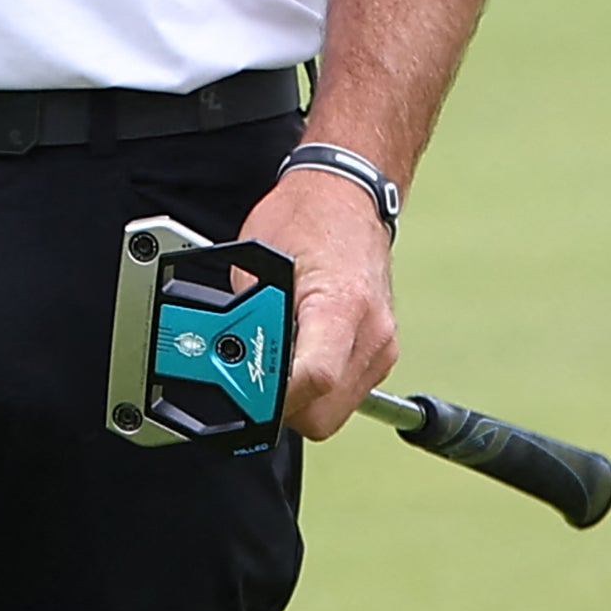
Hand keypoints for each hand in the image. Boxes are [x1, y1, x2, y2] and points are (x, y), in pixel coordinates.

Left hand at [241, 166, 397, 438]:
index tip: (246, 398)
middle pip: (324, 415)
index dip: (274, 400)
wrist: (348, 195)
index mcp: (341, 304)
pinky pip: (345, 394)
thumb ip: (247, 317)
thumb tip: (227, 362)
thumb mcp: (257, 260)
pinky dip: (318, 388)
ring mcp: (382, 345)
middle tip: (255, 382)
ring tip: (278, 360)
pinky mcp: (383, 350)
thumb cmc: (305, 217)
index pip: (314, 380)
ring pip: (335, 413)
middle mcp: (371, 331)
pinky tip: (300, 355)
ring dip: (301, 400)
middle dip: (284, 409)